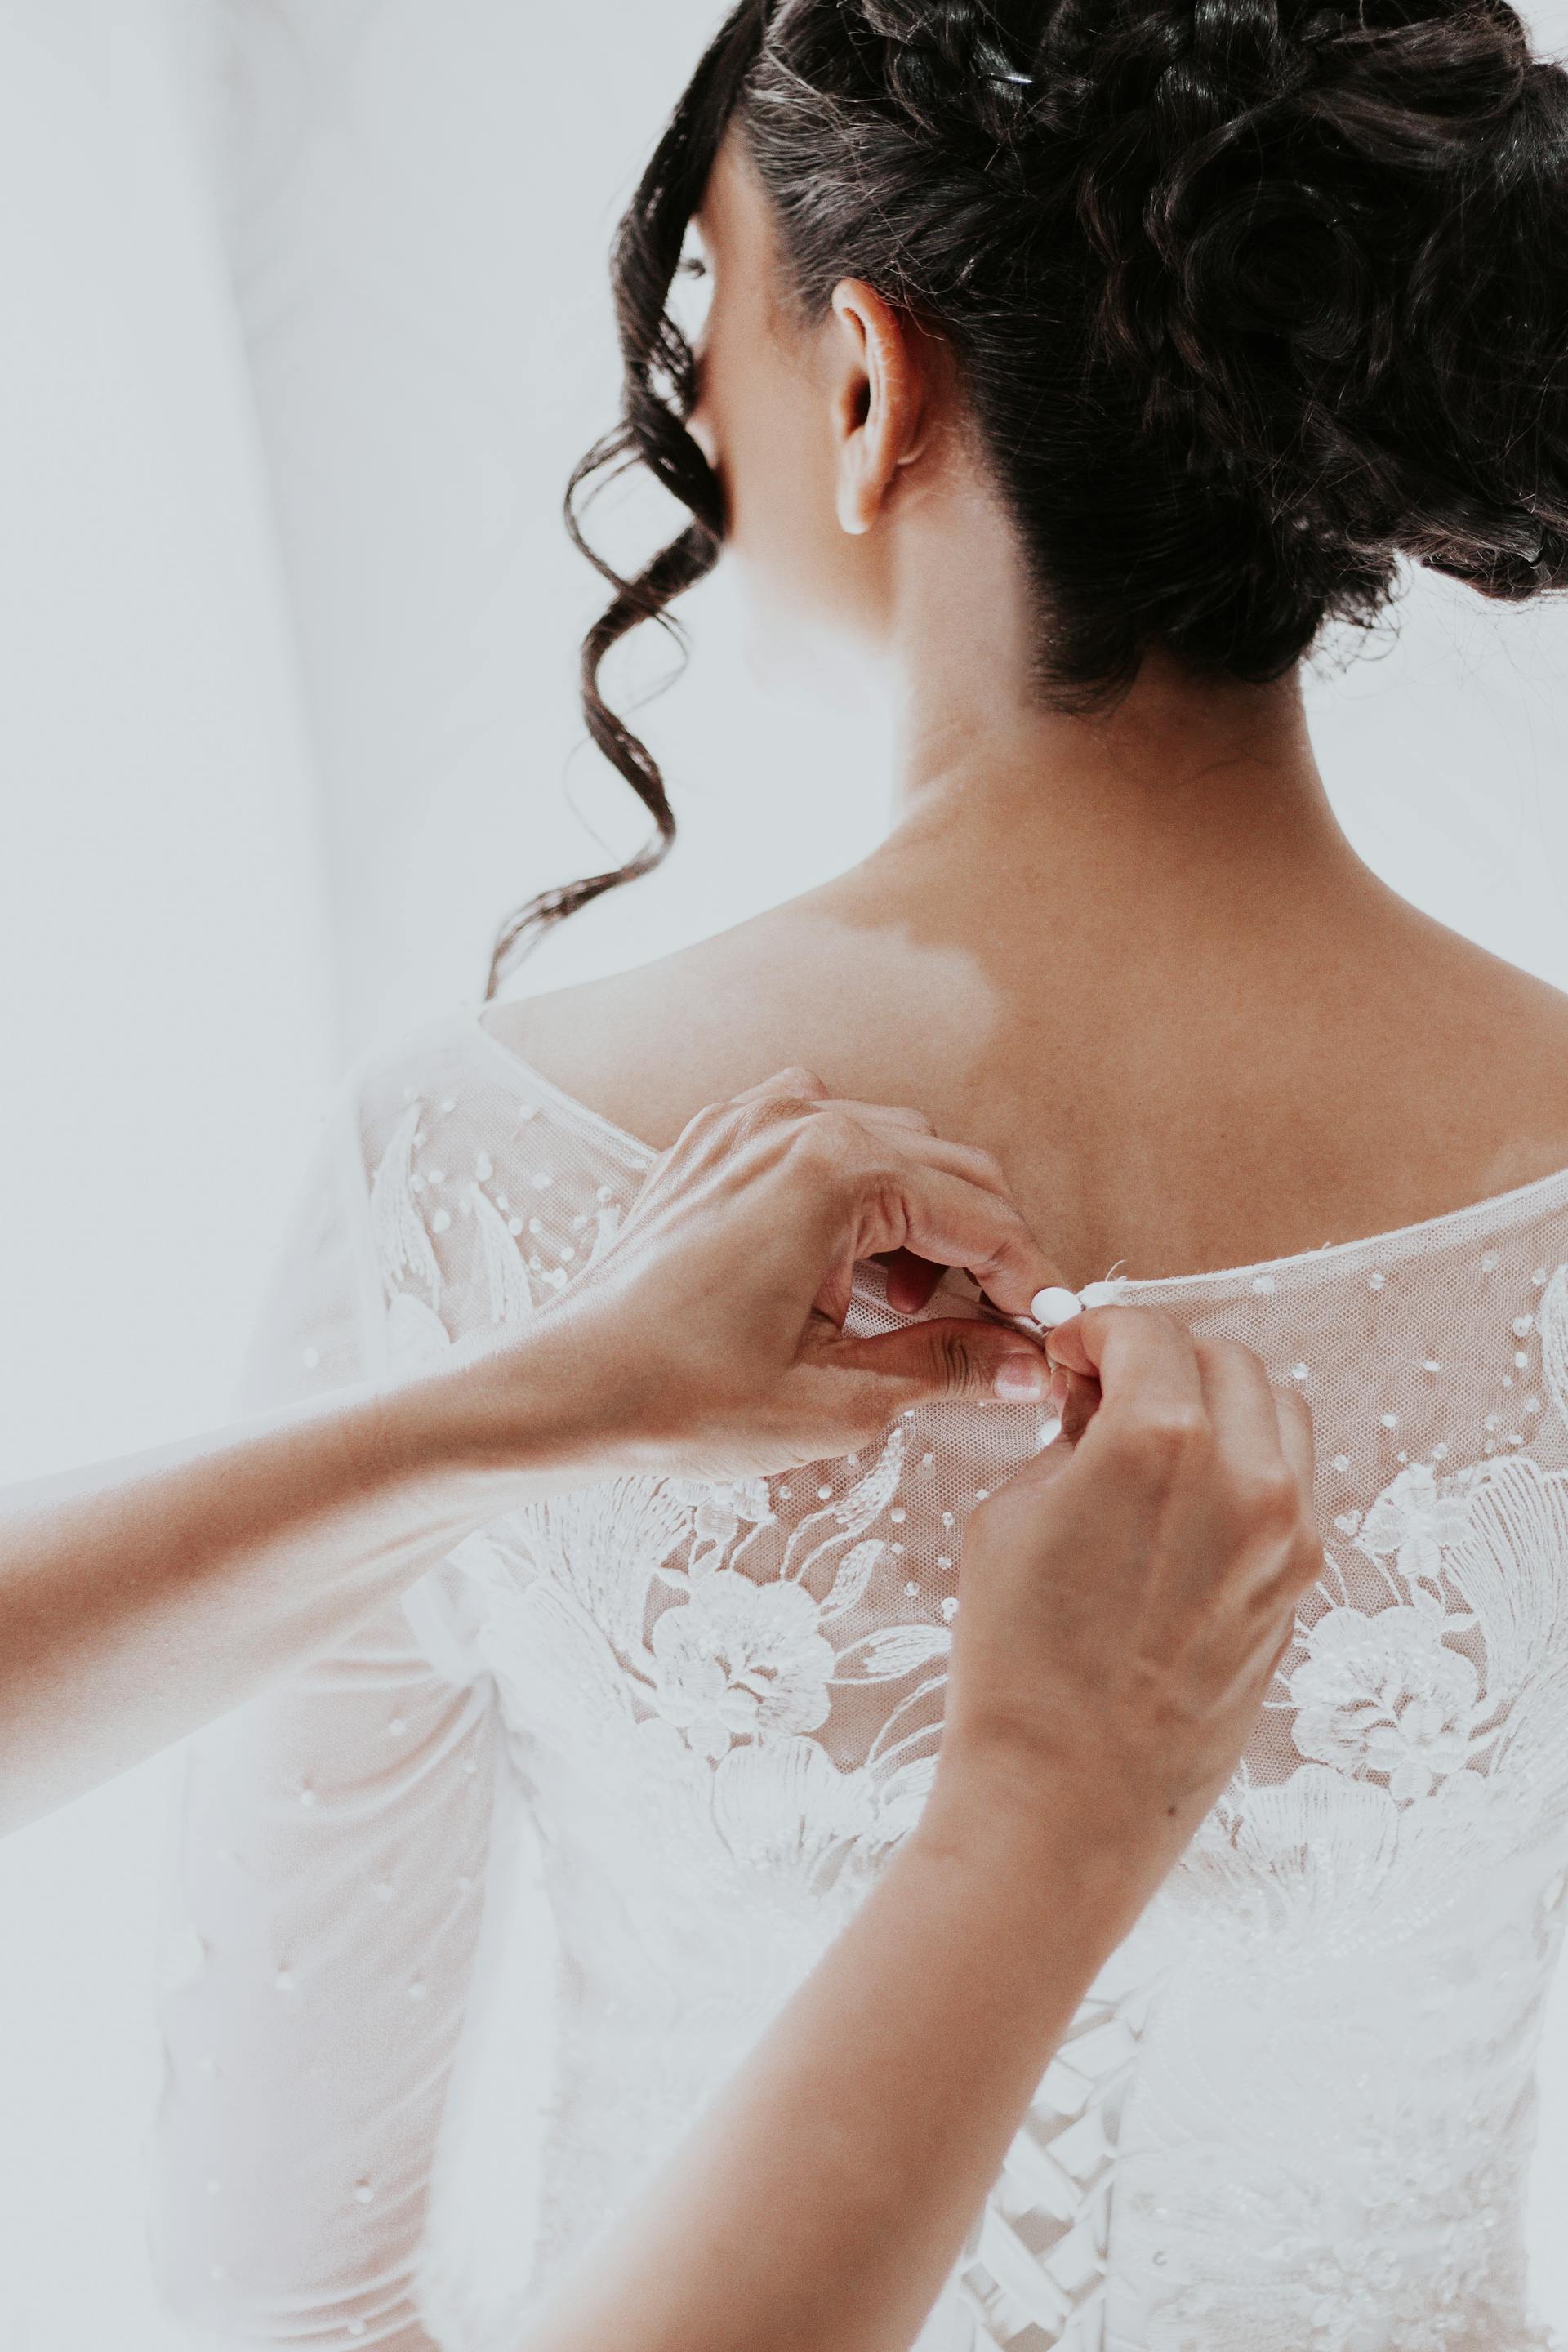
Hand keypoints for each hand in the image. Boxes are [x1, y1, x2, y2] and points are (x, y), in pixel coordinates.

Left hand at [448, 1067, 1069, 1484]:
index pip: (982, 1215)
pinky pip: (826, 1142)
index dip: (1032, 1282)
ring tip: (903, 1317)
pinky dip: (859, 1198)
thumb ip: (945, 1365)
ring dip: (923, 1224)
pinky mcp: (719, 1140)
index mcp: (835, 1171)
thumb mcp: (836, 1399)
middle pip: (950, 1167)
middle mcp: (797, 1120)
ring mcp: (752, 1120)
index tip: (1053, 1335)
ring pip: (893, 1150)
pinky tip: (843, 1275)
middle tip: (996, 1335)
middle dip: (985, 1251)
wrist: (562, 1387)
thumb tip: (1026, 1362)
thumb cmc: (680, 1397)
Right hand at [924, 1302, 1323, 1929]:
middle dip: (1161, 1357)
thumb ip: (1069, 1437)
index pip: (1147, 1330)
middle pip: (1224, 1359)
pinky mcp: (1297, 1584)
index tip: (1071, 1353)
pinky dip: (1247, 1463)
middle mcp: (1243, 1475)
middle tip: (1106, 1391)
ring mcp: (1286, 1533)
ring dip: (1219, 1402)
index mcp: (1160, 1440)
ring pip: (1278, 1411)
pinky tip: (1187, 1501)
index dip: (1097, 1329)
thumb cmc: (1017, 1661)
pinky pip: (1290, 1483)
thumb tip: (1099, 1404)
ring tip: (1157, 1442)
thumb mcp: (1010, 1515)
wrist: (1067, 1792)